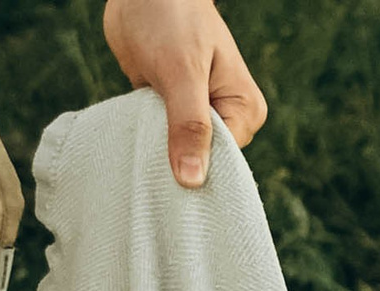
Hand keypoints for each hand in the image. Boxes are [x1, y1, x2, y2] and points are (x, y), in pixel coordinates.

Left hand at [102, 0, 267, 187]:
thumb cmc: (170, 19)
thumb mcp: (182, 73)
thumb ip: (189, 126)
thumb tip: (193, 181)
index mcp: (243, 109)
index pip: (225, 161)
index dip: (198, 171)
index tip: (169, 182)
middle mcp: (226, 116)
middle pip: (204, 161)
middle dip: (177, 164)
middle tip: (151, 169)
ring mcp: (197, 114)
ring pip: (180, 153)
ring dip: (159, 155)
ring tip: (142, 151)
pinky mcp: (171, 110)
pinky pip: (161, 140)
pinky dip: (148, 143)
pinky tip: (136, 142)